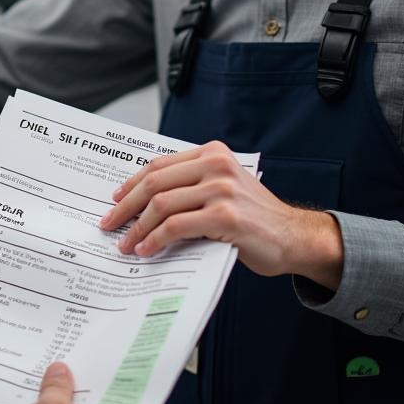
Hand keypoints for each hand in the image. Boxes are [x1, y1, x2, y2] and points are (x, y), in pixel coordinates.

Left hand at [98, 141, 342, 289]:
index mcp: (212, 153)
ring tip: (126, 243)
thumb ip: (190, 187)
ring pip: (162, 204)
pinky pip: (177, 226)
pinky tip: (147, 250)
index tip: (115, 199)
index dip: (132, 183)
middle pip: (155, 182)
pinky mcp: (225, 215)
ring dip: (137, 227)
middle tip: (109, 223)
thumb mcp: (222, 189)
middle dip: (126, 205)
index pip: (159, 164)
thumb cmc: (254, 218)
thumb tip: (143, 204)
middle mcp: (216, 165)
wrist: (294, 237)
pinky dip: (155, 239)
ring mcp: (221, 189)